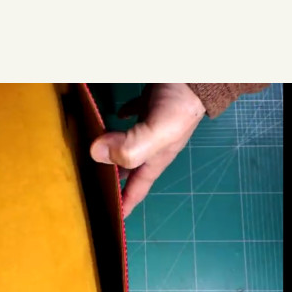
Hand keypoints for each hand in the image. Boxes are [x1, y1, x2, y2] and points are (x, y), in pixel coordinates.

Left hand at [90, 83, 204, 216]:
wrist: (200, 72)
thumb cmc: (182, 105)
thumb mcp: (158, 132)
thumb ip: (129, 146)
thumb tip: (97, 154)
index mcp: (156, 157)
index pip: (137, 188)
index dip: (125, 204)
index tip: (111, 220)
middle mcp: (154, 144)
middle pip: (129, 167)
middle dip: (112, 178)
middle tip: (91, 184)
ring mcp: (154, 123)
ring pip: (128, 142)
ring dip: (113, 149)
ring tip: (95, 152)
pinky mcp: (153, 101)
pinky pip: (135, 113)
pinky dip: (122, 117)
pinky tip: (113, 116)